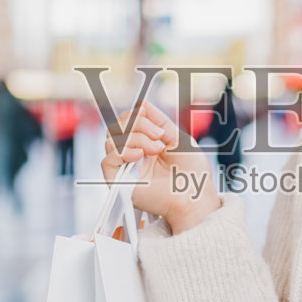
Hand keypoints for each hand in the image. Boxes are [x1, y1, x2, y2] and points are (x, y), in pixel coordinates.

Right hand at [99, 101, 220, 232]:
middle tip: (160, 136)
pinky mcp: (119, 182)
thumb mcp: (177, 137)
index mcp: (144, 142)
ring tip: (156, 149)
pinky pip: (107, 160)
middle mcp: (132, 153)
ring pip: (111, 140)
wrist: (194, 196)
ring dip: (136, 139)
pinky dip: (122, 152)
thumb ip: (159, 120)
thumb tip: (141, 105)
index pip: (127, 120)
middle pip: (116, 127)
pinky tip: (139, 156)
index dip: (139, 117)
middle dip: (138, 125)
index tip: (160, 127)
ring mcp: (125, 167)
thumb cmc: (191, 173)